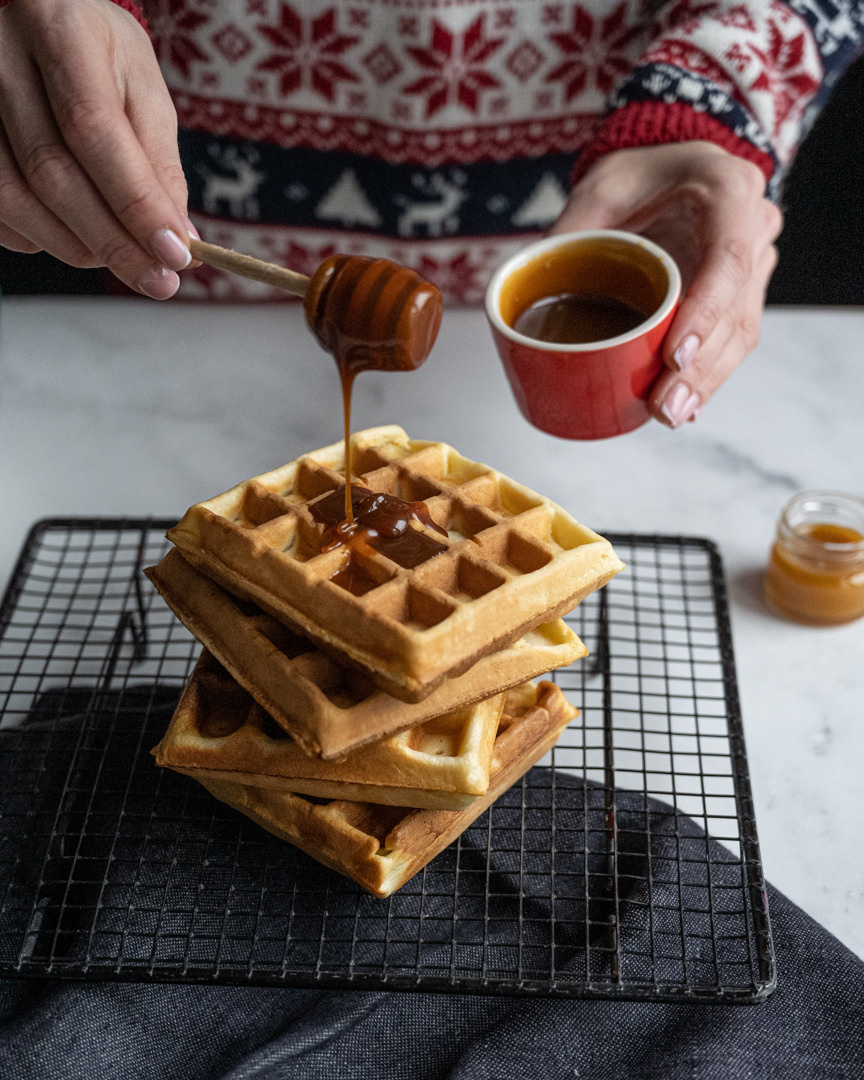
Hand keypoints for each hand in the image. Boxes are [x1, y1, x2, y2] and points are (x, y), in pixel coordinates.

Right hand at [0, 0, 193, 297]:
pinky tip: (77, 238)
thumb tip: (179, 239)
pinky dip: (41, 238)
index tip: (175, 254)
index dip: (135, 203)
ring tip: (123, 259)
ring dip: (77, 246)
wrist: (46, 27)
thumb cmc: (102, 59)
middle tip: (159, 280)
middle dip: (112, 241)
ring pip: (15, 197)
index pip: (94, 130)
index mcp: (61, 30)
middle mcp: (2, 57)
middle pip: (51, 173)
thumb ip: (160, 165)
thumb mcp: (145, 93)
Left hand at [550, 142, 782, 426]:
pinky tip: (683, 406)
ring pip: (740, 334)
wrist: (673, 164)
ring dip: (706, 382)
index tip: (673, 357)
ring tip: (668, 415)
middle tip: (662, 407)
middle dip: (700, 368)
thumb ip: (572, 230)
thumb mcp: (601, 188)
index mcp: (729, 190)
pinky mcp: (741, 293)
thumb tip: (525, 284)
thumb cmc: (640, 172)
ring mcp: (754, 263)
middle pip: (737, 311)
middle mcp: (754, 227)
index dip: (705, 314)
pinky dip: (706, 375)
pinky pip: (731, 339)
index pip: (728, 260)